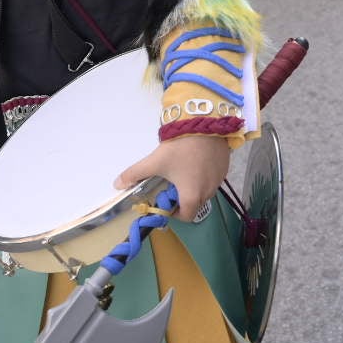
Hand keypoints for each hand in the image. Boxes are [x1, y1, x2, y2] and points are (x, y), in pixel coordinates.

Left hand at [115, 134, 230, 221]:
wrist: (204, 125)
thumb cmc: (180, 148)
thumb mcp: (155, 161)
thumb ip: (135, 173)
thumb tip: (117, 184)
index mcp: (192, 195)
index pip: (186, 217)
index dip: (175, 214)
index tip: (168, 202)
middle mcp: (208, 192)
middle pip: (196, 205)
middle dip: (185, 199)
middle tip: (174, 185)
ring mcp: (218, 180)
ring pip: (206, 192)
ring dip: (196, 188)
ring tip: (186, 171)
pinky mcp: (225, 168)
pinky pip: (214, 179)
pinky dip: (206, 176)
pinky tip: (198, 162)